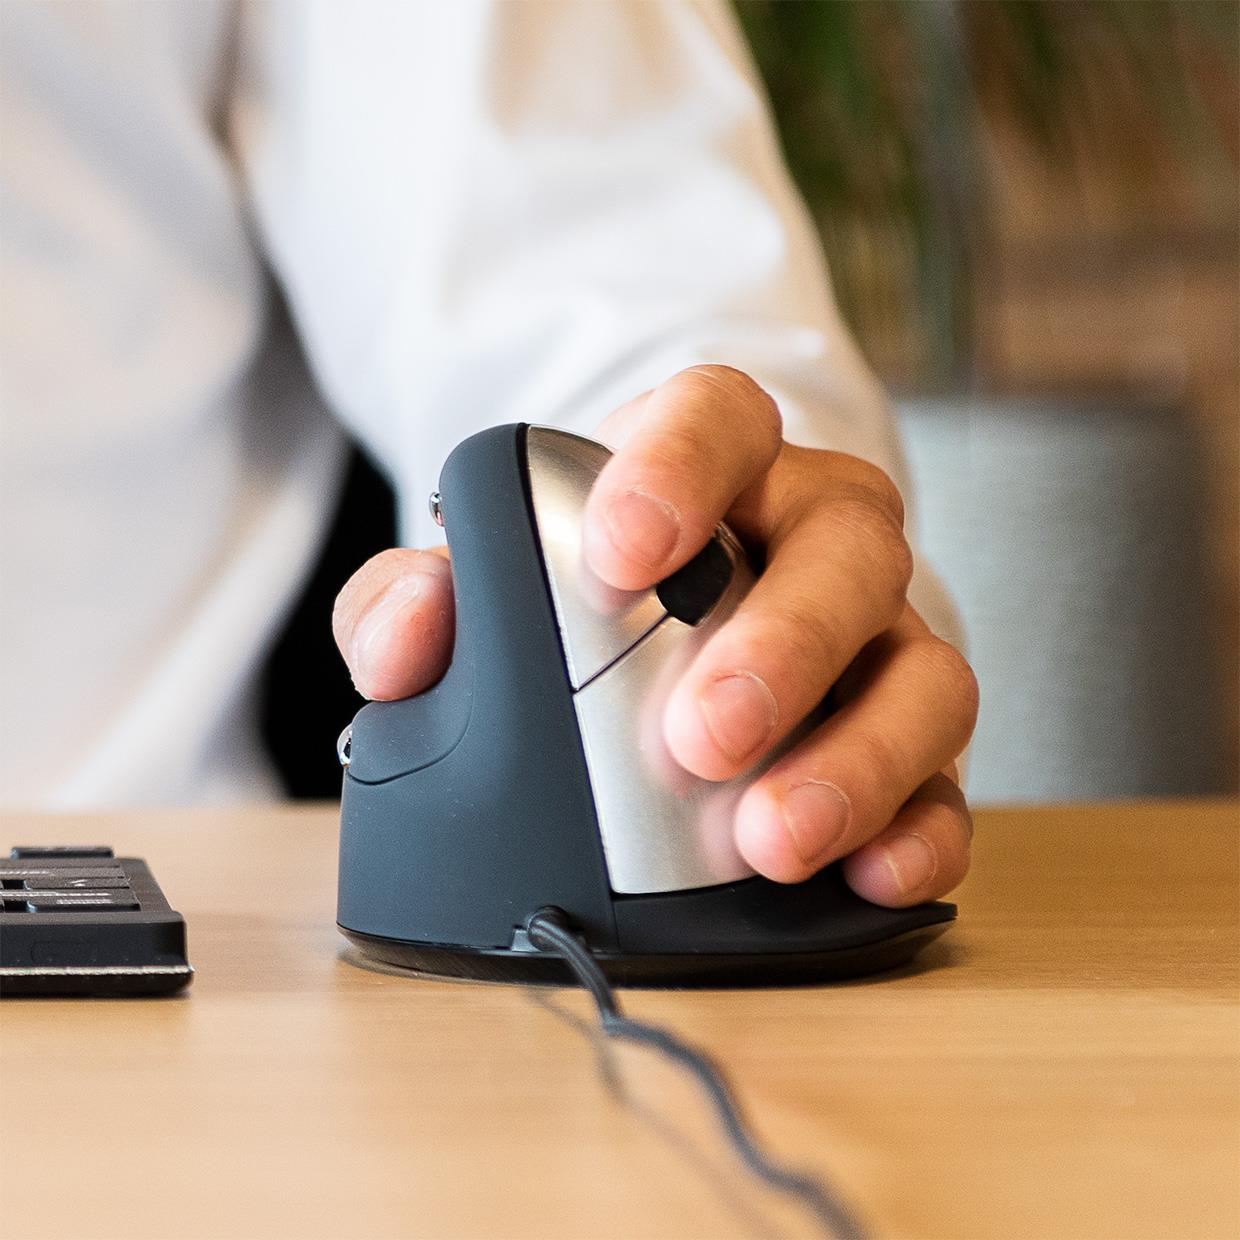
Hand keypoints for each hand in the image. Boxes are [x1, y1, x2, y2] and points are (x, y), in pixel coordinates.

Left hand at [333, 366, 977, 906]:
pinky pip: (947, 776)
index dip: (682, 469)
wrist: (666, 629)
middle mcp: (817, 537)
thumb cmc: (582, 591)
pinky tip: (869, 872)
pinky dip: (920, 825)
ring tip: (769, 837)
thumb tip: (404, 644)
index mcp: (714, 466)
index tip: (622, 549)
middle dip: (781, 645)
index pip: (719, 418)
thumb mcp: (486, 579)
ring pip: (922, 671)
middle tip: (696, 738)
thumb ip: (423, 597)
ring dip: (857, 755)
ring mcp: (877, 638)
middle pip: (846, 549)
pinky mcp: (906, 737)